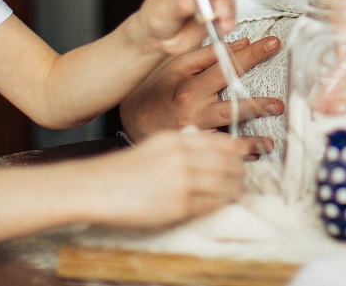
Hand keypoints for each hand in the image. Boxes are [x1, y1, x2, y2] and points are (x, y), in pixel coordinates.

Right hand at [82, 130, 248, 226]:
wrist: (99, 188)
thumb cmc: (124, 169)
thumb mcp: (155, 145)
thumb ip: (182, 143)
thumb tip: (210, 145)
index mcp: (176, 139)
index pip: (218, 142)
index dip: (237, 148)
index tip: (245, 152)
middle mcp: (182, 157)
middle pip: (226, 163)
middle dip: (240, 170)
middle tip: (244, 174)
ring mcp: (182, 182)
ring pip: (223, 184)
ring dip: (235, 188)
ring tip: (237, 190)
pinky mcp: (179, 206)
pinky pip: (210, 204)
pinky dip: (220, 203)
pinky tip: (222, 202)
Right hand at [119, 36, 283, 154]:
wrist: (130, 119)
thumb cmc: (155, 89)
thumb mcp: (176, 66)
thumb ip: (207, 55)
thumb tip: (240, 44)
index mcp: (189, 85)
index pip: (225, 66)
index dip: (251, 54)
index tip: (272, 44)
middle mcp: (192, 109)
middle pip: (230, 104)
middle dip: (257, 104)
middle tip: (279, 105)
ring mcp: (192, 131)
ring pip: (225, 136)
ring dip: (250, 140)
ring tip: (270, 142)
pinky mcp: (192, 148)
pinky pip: (217, 153)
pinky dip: (236, 155)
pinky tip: (253, 156)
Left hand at [133, 0, 236, 55]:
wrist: (159, 39)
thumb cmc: (156, 18)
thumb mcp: (161, 10)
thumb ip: (175, 5)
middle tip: (220, 12)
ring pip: (226, 0)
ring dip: (228, 12)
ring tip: (224, 24)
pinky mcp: (216, 13)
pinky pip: (228, 15)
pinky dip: (228, 22)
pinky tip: (225, 28)